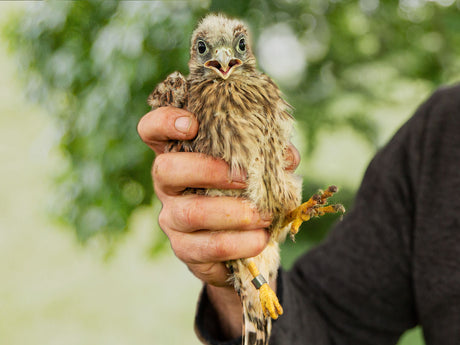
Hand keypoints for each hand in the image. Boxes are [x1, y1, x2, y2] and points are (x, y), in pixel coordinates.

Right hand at [137, 106, 299, 337]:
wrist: (244, 241)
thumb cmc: (244, 191)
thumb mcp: (254, 167)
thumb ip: (268, 156)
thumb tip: (286, 158)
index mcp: (180, 155)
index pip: (152, 130)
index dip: (164, 122)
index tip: (191, 124)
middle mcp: (168, 185)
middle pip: (165, 170)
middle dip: (207, 170)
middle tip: (244, 177)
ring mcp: (172, 218)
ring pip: (189, 213)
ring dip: (230, 213)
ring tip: (263, 215)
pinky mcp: (185, 249)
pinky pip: (205, 248)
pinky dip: (238, 243)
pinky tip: (260, 239)